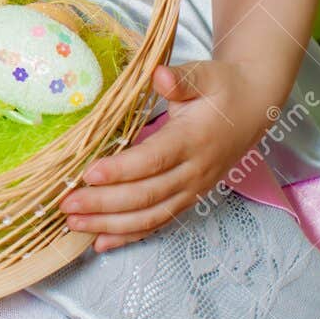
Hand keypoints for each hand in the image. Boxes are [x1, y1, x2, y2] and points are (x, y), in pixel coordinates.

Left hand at [58, 59, 271, 252]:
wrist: (252, 109)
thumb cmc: (222, 89)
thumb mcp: (205, 76)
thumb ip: (181, 79)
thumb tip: (159, 76)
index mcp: (193, 140)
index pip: (153, 160)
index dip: (120, 170)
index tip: (87, 174)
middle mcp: (194, 172)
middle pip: (146, 196)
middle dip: (104, 203)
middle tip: (67, 203)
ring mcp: (192, 191)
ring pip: (149, 217)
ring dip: (110, 225)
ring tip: (74, 224)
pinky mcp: (188, 199)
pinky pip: (157, 223)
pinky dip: (128, 236)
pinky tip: (100, 243)